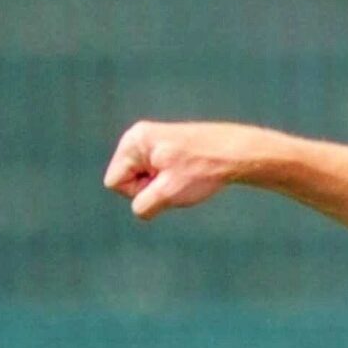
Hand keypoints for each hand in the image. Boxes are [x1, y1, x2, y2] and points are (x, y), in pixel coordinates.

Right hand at [104, 120, 265, 219]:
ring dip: (160, 186)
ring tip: (182, 176)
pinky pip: (154, 173)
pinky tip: (185, 174)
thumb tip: (139, 210)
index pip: (114, 182)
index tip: (161, 185)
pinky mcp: (162, 146)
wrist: (233, 153)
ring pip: (141, 178)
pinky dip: (168, 179)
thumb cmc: (201, 171)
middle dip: (148, 188)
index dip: (137, 192)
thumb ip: (145, 205)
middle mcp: (136, 137)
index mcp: (132, 143)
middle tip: (175, 180)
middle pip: (126, 179)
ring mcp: (149, 140)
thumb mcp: (169, 194)